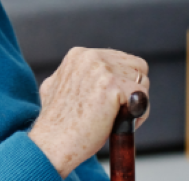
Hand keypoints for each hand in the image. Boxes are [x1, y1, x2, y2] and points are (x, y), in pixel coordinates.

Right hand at [28, 47, 149, 178]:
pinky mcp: (113, 86)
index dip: (123, 81)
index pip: (122, 59)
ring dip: (136, 103)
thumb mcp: (59, 85)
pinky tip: (117, 123)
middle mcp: (91, 56)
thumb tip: (96, 77)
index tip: (112, 100)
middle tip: (116, 111)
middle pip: (136, 67)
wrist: (52, 141)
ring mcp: (102, 70)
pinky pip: (143, 99)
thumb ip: (77, 75)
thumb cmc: (56, 121)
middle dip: (132, 89)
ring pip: (142, 82)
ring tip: (114, 119)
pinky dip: (138, 116)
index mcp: (79, 54)